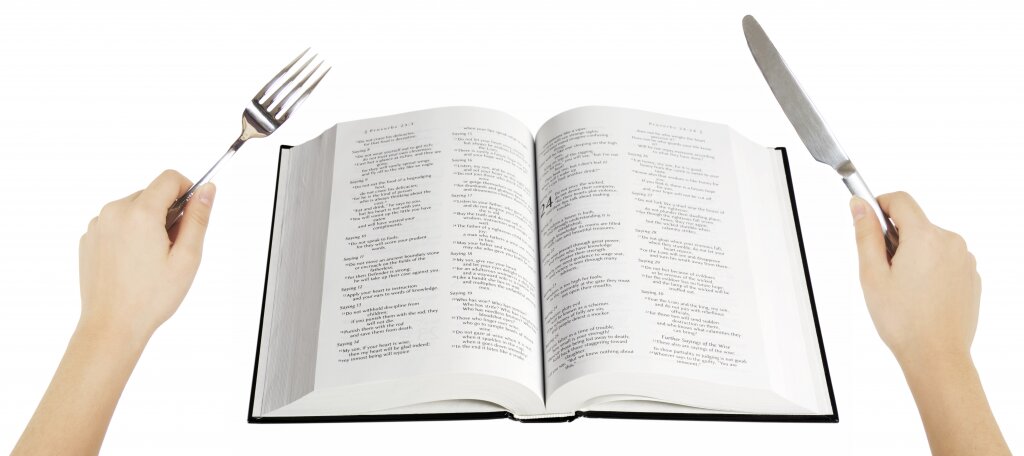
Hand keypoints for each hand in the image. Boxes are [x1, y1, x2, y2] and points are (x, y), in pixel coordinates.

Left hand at [78, 170, 215, 345]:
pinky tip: (133, 263)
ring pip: (133, 208)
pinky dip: (129, 234)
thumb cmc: (151, 297)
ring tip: (152, 259)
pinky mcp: (89, 239)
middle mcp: (114, 212)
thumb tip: (207, 190)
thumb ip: (198, 218)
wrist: (112, 326)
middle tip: (173, 247)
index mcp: (140, 214)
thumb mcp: (187, 258)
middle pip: (151, 193)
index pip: (169, 178)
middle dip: (167, 212)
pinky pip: (116, 224)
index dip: (187, 190)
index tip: (192, 212)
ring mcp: (97, 225)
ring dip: (148, 223)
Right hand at [851, 192, 1008, 455]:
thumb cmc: (903, 320)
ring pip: (930, 243)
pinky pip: (944, 260)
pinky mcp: (971, 276)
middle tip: (882, 270)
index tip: (867, 219)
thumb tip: (859, 204)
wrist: (937, 355)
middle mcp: (951, 242)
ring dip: (913, 254)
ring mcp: (965, 260)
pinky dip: (930, 269)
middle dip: (895, 239)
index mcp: (925, 237)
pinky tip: (920, 296)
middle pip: (915, 223)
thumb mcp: (872, 274)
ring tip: (902, 288)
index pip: (900, 200)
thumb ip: (865, 233)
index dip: (879, 204)